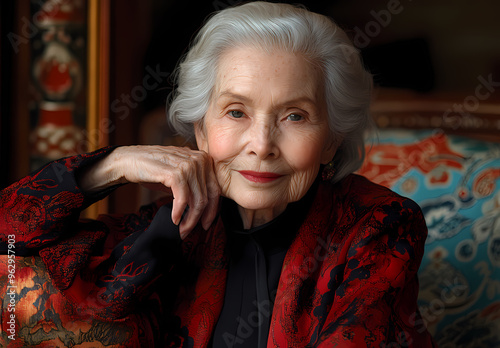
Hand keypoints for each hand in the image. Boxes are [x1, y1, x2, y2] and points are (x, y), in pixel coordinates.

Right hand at [78, 145, 219, 237]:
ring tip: (181, 229)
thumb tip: (205, 210)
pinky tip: (174, 219)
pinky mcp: (175, 173)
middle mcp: (199, 159)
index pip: (215, 189)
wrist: (128, 161)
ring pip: (197, 200)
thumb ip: (193, 187)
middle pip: (207, 197)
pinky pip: (183, 199)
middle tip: (189, 231)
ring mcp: (188, 165)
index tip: (206, 224)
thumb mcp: (179, 176)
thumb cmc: (153, 169)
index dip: (212, 210)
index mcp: (203, 159)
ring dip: (189, 220)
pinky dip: (179, 212)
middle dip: (199, 218)